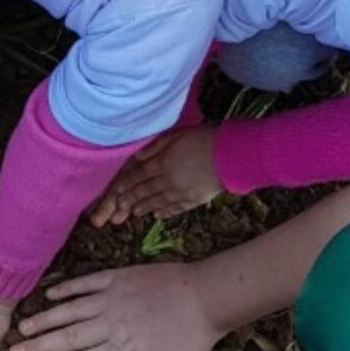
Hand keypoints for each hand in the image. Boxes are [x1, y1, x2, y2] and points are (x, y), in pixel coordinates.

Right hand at [9, 263, 221, 350]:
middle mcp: (108, 325)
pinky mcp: (116, 278)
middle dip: (36, 348)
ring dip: (43, 320)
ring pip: (68, 311)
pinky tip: (49, 295)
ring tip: (21, 328)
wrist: (210, 295)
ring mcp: (110, 299)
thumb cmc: (192, 339)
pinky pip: (84, 284)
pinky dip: (65, 289)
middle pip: (64, 339)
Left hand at [90, 127, 221, 226]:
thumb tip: (138, 158)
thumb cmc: (206, 139)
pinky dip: (164, 213)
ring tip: (135, 213)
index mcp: (162, 163)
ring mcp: (180, 192)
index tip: (116, 191)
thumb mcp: (177, 135)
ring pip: (157, 202)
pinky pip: (175, 208)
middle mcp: (167, 180)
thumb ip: (156, 147)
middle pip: (144, 191)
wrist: (233, 155)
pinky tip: (157, 215)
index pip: (138, 176)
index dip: (126, 184)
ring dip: (143, 208)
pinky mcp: (194, 200)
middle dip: (130, 199)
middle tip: (119, 206)